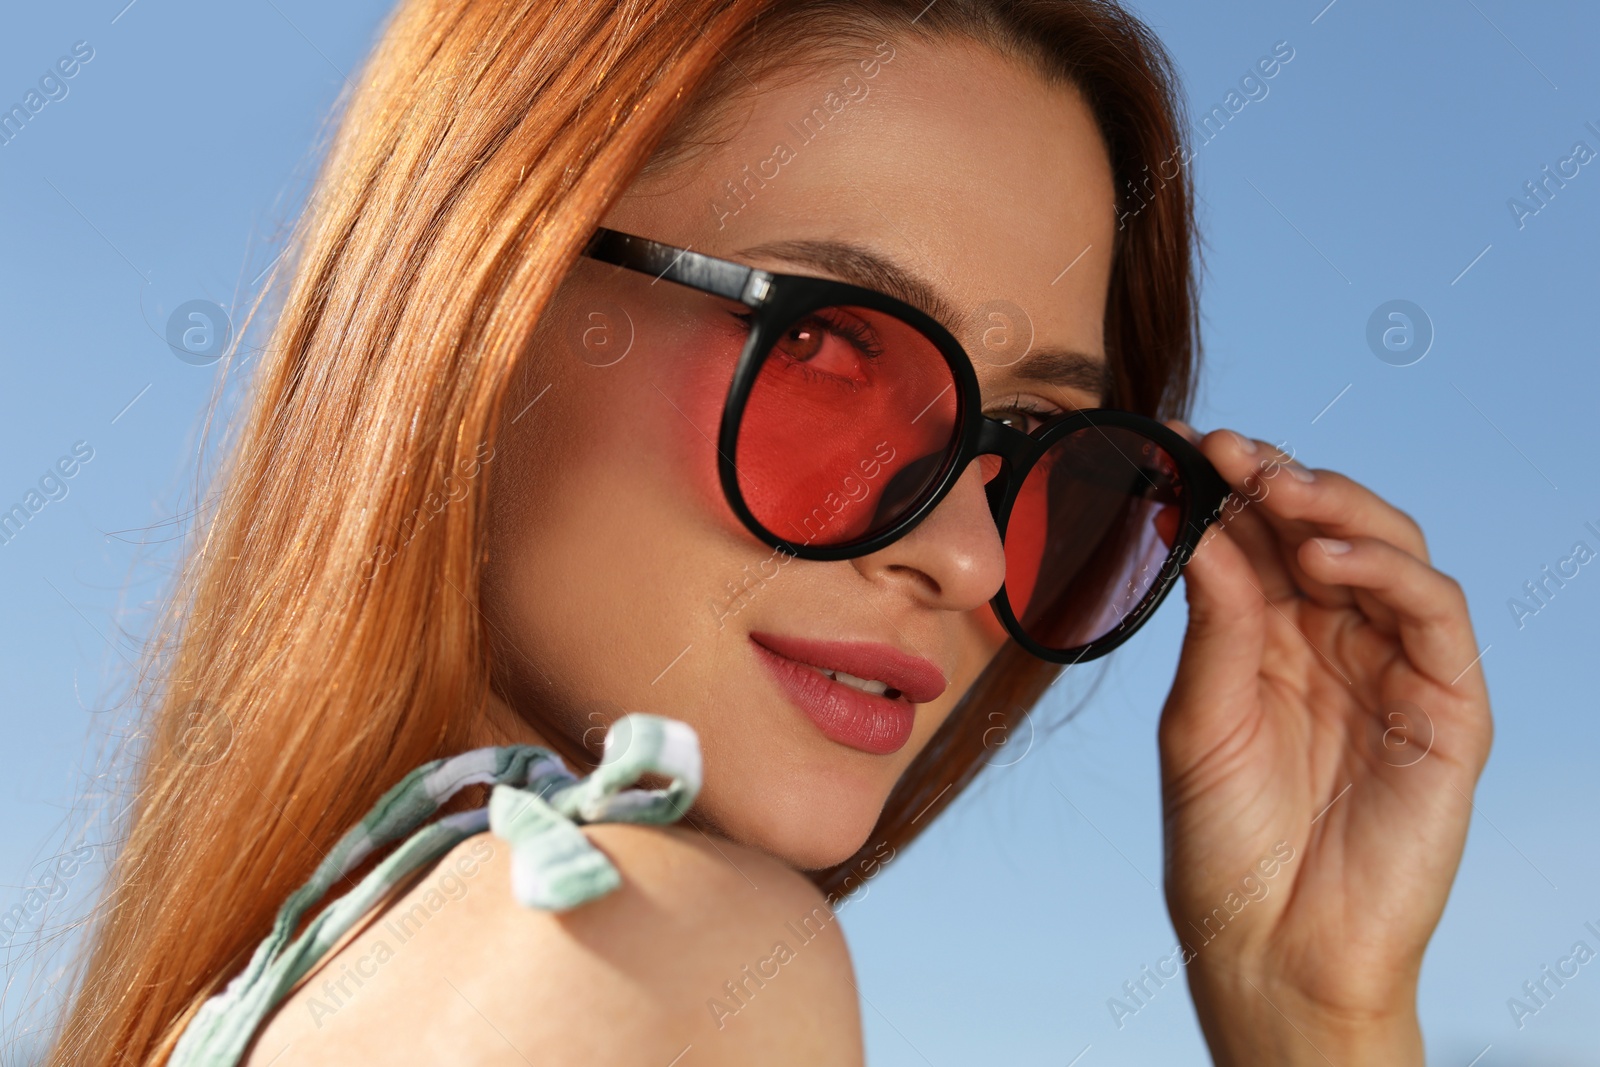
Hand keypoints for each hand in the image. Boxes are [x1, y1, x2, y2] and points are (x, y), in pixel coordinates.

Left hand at [1156, 426, 1492, 1065]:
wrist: (1270, 947)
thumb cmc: (1222, 842)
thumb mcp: (1200, 718)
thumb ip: (1216, 623)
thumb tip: (1204, 526)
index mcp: (1270, 639)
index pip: (1262, 539)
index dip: (1228, 486)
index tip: (1178, 442)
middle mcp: (1335, 642)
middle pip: (1326, 529)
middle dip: (1278, 479)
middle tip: (1226, 449)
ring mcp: (1395, 669)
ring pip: (1390, 552)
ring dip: (1336, 507)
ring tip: (1274, 487)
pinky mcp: (1449, 707)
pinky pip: (1436, 615)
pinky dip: (1389, 571)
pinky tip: (1328, 554)